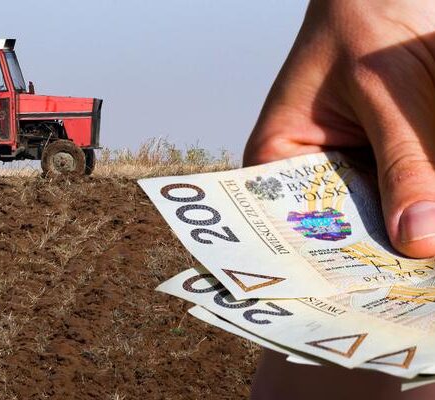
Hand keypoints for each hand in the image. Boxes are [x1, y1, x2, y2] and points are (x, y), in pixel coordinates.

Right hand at [244, 0, 434, 257]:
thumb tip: (420, 242)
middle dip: (389, 249)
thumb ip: (407, 161)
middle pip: (350, 231)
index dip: (335, 263)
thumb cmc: (365, 19)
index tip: (375, 294)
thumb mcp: (386, 87)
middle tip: (416, 281)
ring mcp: (357, 173)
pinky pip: (416, 194)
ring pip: (393, 217)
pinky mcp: (395, 165)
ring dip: (419, 222)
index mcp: (277, 161)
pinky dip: (431, 199)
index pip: (297, 227)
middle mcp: (313, 176)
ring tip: (426, 264)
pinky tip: (433, 221)